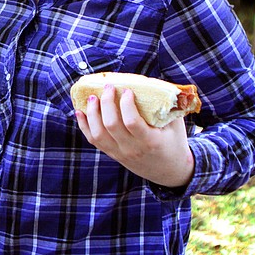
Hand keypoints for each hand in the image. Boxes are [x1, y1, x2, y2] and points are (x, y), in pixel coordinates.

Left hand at [74, 85, 194, 187]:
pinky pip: (93, 140)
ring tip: (92, 97)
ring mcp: (120, 153)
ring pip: (98, 134)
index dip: (126, 104)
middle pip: (111, 125)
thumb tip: (152, 83)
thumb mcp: (175, 125)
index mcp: (151, 142)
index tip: (127, 90)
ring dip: (92, 113)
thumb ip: (165, 106)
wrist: (169, 172)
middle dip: (106, 102)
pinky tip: (80, 111)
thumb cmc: (173, 142)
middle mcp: (132, 149)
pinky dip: (84, 125)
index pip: (132, 122)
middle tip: (108, 87)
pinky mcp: (112, 154)